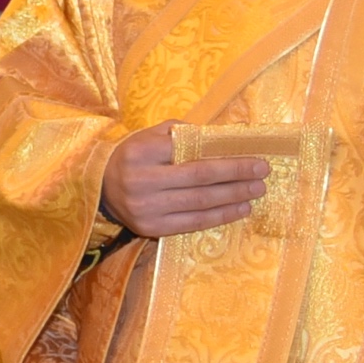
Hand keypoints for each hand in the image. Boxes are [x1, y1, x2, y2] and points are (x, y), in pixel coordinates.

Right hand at [101, 124, 267, 238]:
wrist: (100, 188)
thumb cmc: (134, 157)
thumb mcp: (150, 136)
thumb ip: (182, 134)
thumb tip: (224, 139)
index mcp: (141, 151)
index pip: (190, 152)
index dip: (225, 156)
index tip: (254, 156)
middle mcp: (141, 180)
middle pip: (199, 178)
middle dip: (236, 175)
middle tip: (263, 172)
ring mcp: (146, 208)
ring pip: (199, 202)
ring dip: (233, 197)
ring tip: (256, 191)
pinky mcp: (150, 229)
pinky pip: (192, 222)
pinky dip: (219, 216)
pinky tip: (239, 209)